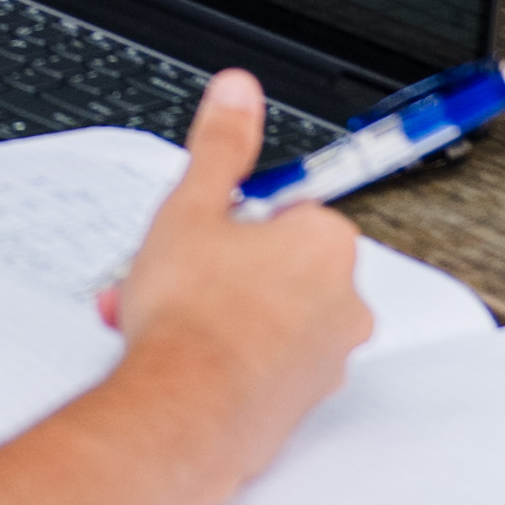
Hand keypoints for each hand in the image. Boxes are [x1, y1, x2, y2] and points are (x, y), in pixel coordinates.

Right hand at [103, 70, 369, 490]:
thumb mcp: (191, 208)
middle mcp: (344, 302)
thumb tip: (238, 93)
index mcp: (327, 244)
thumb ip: (221, 147)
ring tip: (159, 315)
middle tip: (176, 273)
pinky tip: (178, 355)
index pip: (288, 212)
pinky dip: (229, 357)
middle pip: (279, 266)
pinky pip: (266, 364)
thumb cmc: (192, 318)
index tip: (208, 232)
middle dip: (223, 269)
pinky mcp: (303, 402)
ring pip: (271, 317)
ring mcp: (328, 358)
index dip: (236, 221)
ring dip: (220, 312)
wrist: (185, 412)